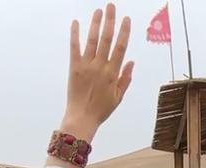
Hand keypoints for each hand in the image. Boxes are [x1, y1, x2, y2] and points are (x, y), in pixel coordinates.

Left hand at [62, 5, 133, 141]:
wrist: (82, 118)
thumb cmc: (101, 110)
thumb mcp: (118, 97)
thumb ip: (125, 79)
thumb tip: (131, 62)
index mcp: (112, 74)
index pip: (120, 48)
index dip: (124, 32)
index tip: (126, 19)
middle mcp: (100, 67)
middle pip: (107, 39)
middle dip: (110, 21)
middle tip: (111, 6)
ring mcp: (87, 66)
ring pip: (92, 40)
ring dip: (95, 24)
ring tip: (98, 11)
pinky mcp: (74, 67)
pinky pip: (74, 47)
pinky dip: (75, 34)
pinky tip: (76, 22)